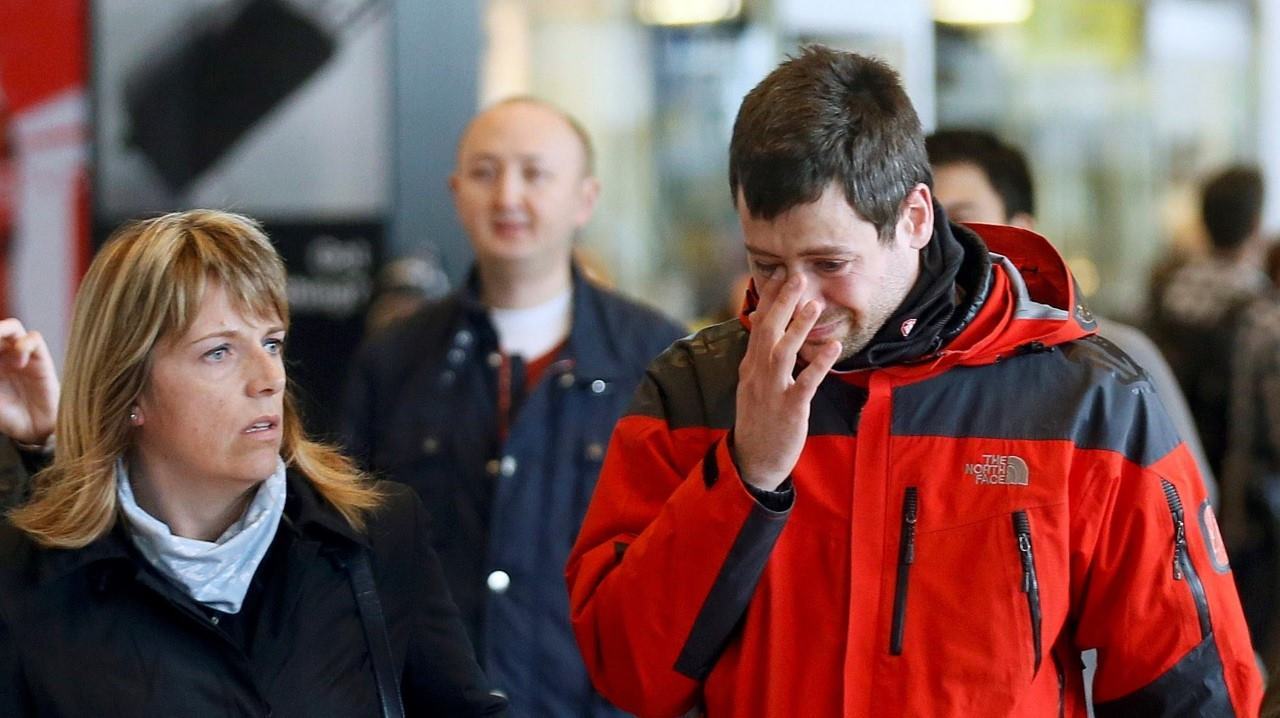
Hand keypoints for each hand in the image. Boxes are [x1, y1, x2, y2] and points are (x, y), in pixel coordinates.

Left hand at [0, 319, 59, 445]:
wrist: (31, 430)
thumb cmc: (6, 415)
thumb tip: (0, 363)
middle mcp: (2, 355)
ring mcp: (21, 355)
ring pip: (12, 328)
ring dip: (2, 331)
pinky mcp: (41, 359)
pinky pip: (34, 339)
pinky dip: (24, 345)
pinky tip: (18, 363)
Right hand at [733, 275, 839, 490]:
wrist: (754, 460)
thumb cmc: (759, 421)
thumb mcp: (753, 387)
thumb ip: (761, 360)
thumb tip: (768, 332)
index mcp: (750, 367)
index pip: (757, 325)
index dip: (768, 299)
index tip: (777, 274)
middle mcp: (757, 374)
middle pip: (767, 331)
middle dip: (781, 302)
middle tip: (795, 276)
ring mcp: (772, 391)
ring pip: (783, 352)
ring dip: (798, 327)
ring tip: (813, 304)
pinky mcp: (790, 409)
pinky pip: (805, 383)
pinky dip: (818, 364)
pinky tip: (833, 348)